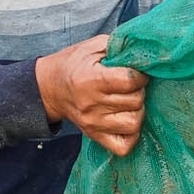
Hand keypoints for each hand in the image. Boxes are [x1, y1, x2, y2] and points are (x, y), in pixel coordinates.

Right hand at [34, 34, 148, 156]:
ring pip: (133, 123)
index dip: (140, 75)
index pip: (129, 81)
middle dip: (139, 91)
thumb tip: (143, 52)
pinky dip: (131, 135)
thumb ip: (118, 46)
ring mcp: (93, 123)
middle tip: (130, 86)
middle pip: (135, 101)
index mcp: (90, 79)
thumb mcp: (92, 47)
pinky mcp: (94, 136)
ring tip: (129, 102)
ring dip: (137, 111)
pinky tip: (125, 120)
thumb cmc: (73, 64)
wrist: (49, 89)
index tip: (135, 73)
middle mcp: (91, 104)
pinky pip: (124, 146)